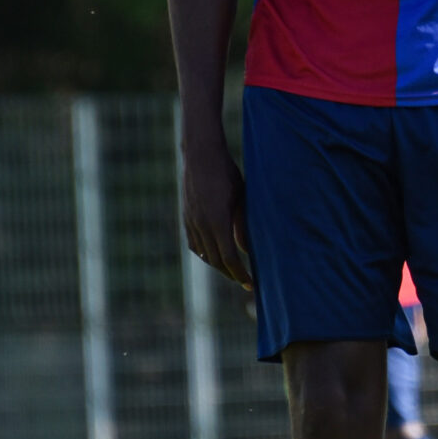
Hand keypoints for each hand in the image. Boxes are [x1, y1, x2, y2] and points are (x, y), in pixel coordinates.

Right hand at [182, 135, 252, 288]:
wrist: (201, 155)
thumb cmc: (227, 173)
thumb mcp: (241, 198)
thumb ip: (243, 225)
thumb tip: (247, 250)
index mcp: (218, 221)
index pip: (229, 258)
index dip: (241, 273)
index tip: (251, 283)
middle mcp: (201, 225)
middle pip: (216, 261)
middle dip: (232, 274)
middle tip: (246, 281)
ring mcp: (191, 222)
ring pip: (204, 254)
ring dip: (218, 266)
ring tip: (233, 271)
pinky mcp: (186, 218)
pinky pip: (194, 244)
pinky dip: (205, 254)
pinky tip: (214, 257)